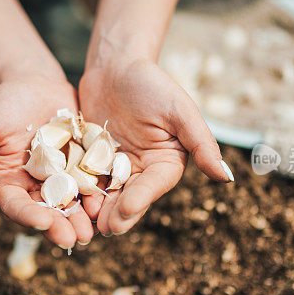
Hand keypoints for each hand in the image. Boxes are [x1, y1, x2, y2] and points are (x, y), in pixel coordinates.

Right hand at [0, 77, 93, 248]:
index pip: (18, 207)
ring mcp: (62, 179)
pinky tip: (111, 200)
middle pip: (48, 212)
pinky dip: (101, 193)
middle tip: (75, 239)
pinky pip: (93, 183)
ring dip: (83, 218)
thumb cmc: (3, 104)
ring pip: (73, 203)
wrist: (35, 82)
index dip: (30, 216)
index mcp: (10, 185)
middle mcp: (36, 188)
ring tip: (95, 229)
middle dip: (61, 226)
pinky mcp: (84, 167)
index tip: (44, 222)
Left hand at [78, 57, 232, 235]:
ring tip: (85, 220)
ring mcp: (114, 168)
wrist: (116, 66)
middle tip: (104, 228)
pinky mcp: (91, 162)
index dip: (141, 199)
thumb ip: (202, 143)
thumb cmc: (152, 83)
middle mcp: (141, 171)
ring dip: (96, 209)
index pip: (154, 186)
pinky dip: (77, 192)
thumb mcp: (180, 110)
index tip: (126, 209)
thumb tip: (227, 177)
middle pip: (129, 197)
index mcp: (166, 164)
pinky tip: (66, 200)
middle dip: (117, 213)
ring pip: (106, 195)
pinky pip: (84, 180)